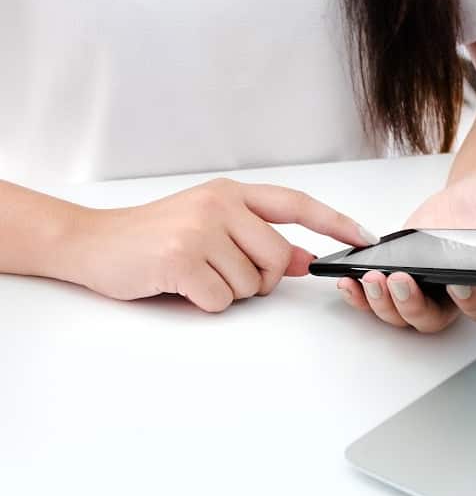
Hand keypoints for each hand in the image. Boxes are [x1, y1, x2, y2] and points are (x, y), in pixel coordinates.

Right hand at [67, 178, 377, 311]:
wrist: (93, 243)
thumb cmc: (155, 236)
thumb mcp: (212, 228)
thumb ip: (259, 240)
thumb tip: (305, 259)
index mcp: (232, 193)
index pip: (297, 204)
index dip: (334, 223)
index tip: (363, 238)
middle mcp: (220, 204)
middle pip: (278, 257)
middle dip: (260, 279)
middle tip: (224, 274)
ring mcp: (200, 229)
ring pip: (251, 283)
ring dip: (227, 292)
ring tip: (195, 274)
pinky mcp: (181, 258)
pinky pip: (222, 300)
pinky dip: (206, 303)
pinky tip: (181, 286)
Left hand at [337, 172, 475, 331]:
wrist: (473, 196)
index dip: (470, 299)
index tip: (458, 283)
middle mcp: (455, 296)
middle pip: (433, 319)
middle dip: (412, 307)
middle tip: (401, 283)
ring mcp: (426, 290)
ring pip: (402, 315)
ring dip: (383, 304)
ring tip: (371, 280)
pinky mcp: (400, 277)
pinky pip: (377, 298)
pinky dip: (360, 296)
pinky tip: (349, 281)